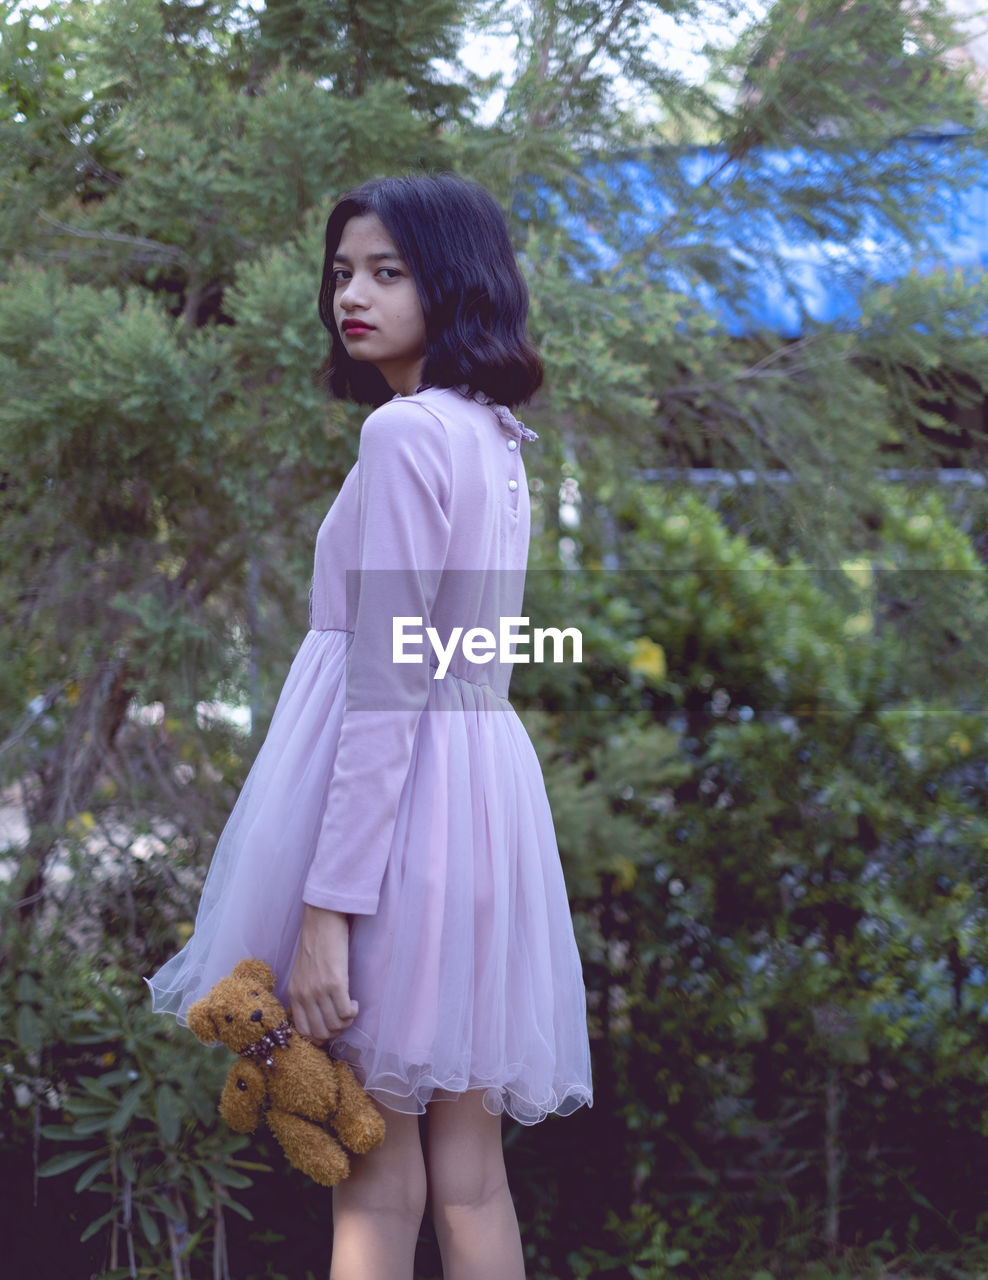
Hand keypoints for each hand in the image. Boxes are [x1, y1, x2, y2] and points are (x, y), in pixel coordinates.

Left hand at [287, 905, 357, 1043]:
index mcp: (294, 994)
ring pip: (335, 1025)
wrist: (322, 920)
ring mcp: (320, 990)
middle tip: (343, 1019)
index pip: (304, 1031)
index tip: (331, 1028)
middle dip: (335, 1032)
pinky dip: (353, 1012)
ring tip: (350, 1009)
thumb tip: (318, 1014)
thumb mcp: (301, 972)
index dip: (320, 1037)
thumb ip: (305, 992)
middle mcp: (305, 996)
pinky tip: (354, 1001)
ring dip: (346, 1022)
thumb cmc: (315, 943)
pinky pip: (346, 1013)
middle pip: (321, 1033)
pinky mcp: (336, 983)